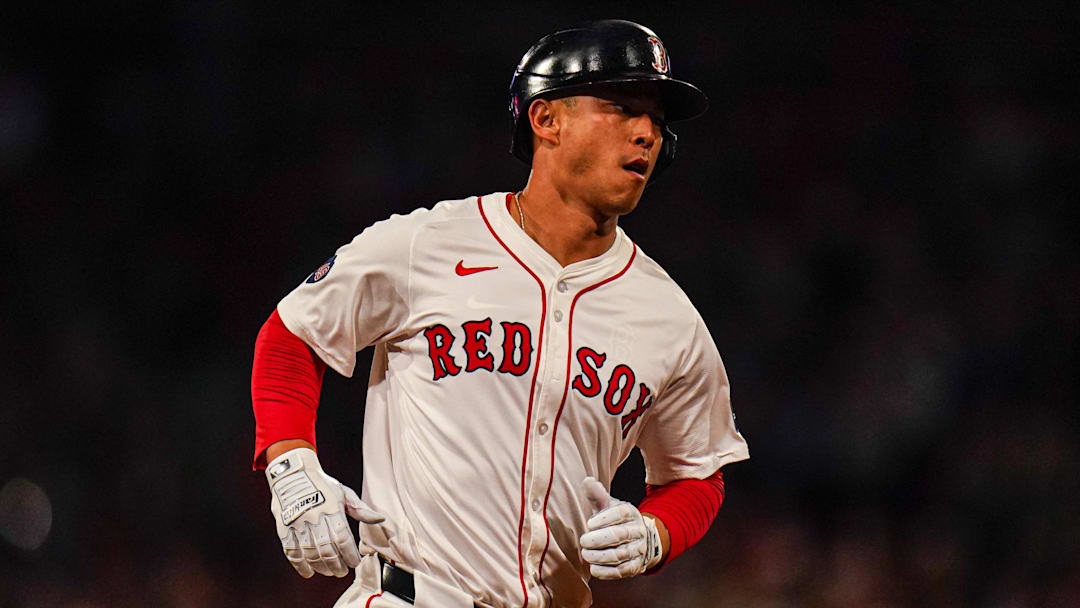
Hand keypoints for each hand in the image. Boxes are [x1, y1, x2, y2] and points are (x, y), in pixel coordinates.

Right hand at [266, 447, 385, 577]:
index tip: (355, 562)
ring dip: (321, 567)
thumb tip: (381, 519)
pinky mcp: (284, 528)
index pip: (342, 538)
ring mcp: (298, 524)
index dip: (349, 554)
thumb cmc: (323, 485)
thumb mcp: (344, 493)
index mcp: (331, 509)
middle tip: (342, 572)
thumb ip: (361, 510)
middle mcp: (314, 518)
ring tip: (330, 572)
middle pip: (327, 549)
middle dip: (337, 564)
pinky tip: (309, 572)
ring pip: (310, 553)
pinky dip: (300, 565)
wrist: (293, 474)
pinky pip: (291, 552)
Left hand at [579, 477, 662, 579]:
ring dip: (599, 556)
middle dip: (597, 539)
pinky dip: (606, 572)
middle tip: (583, 541)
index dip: (603, 519)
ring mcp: (638, 549)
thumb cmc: (615, 520)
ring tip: (586, 554)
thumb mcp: (608, 506)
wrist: (638, 540)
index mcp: (630, 513)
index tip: (589, 523)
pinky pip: (622, 571)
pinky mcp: (636, 566)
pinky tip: (593, 568)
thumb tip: (587, 480)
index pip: (620, 513)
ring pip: (619, 555)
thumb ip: (597, 494)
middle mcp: (637, 531)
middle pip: (619, 535)